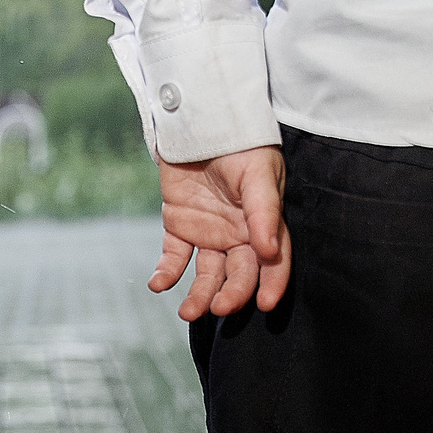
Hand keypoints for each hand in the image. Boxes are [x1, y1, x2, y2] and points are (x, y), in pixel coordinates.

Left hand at [150, 145, 288, 320]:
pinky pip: (174, 257)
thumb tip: (270, 252)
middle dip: (232, 294)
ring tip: (187, 313)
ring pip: (207, 274)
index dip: (272, 283)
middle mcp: (238, 235)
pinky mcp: (179, 227)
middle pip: (239, 273)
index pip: (273, 261)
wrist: (199, 119)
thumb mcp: (257, 173)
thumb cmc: (240, 144)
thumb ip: (263, 212)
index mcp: (263, 224)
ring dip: (199, 295)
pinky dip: (166, 272)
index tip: (264, 305)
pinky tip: (158, 284)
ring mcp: (208, 233)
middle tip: (220, 308)